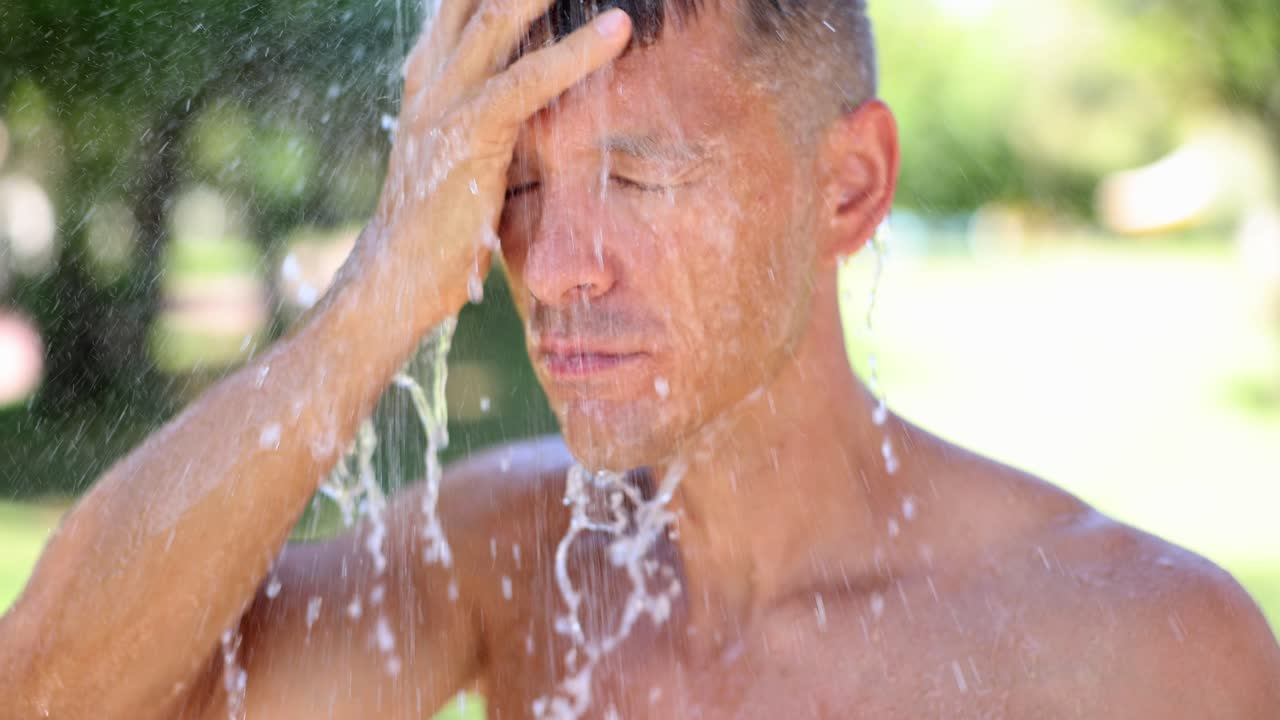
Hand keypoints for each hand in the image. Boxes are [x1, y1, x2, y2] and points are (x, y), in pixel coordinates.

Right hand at [362, 0, 632, 329]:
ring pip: (498, 19)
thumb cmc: (434, 235)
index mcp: (427, 82)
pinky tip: (617, 32)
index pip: (459, 8)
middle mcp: (431, 81)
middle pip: (473, 0)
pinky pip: (529, 80)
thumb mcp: (462, 165)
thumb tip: (531, 114)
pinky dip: (576, 53)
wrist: (390, 282)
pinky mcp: (470, 134)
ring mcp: (444, 103)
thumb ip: (490, 126)